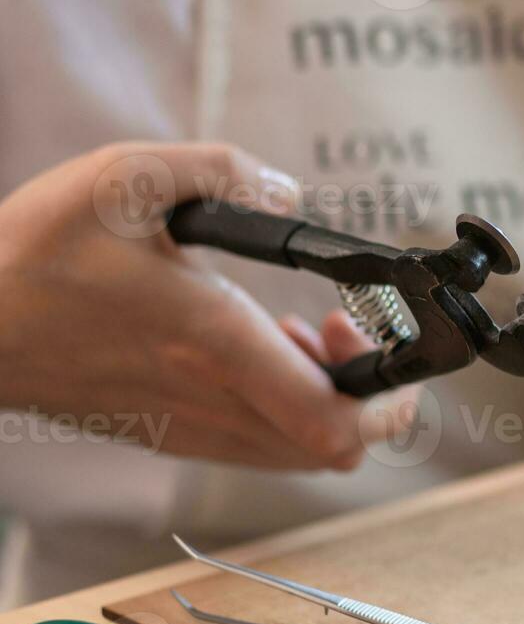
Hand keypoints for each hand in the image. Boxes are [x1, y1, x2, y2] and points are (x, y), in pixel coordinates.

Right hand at [0, 141, 401, 469]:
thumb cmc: (34, 256)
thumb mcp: (123, 178)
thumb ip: (221, 170)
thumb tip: (286, 190)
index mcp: (213, 347)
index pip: (337, 422)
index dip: (388, 400)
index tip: (374, 340)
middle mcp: (214, 404)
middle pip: (338, 448)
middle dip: (369, 393)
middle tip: (342, 330)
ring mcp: (194, 431)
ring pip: (303, 454)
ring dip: (328, 400)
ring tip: (301, 336)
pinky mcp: (174, 438)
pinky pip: (264, 447)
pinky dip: (287, 410)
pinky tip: (258, 351)